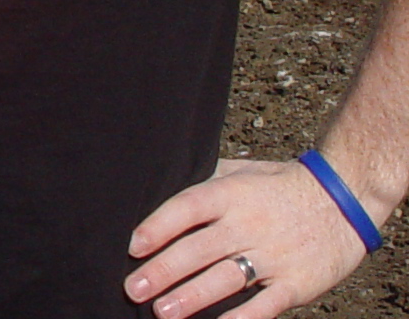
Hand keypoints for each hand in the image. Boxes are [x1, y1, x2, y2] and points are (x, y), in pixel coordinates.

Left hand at [124, 156, 372, 316]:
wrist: (345, 201)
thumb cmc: (282, 186)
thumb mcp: (242, 173)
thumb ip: (206, 182)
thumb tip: (161, 190)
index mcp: (231, 194)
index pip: (187, 208)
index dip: (158, 227)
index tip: (134, 245)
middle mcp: (249, 224)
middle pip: (199, 249)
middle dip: (163, 271)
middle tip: (134, 290)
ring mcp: (274, 256)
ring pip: (226, 279)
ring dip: (192, 297)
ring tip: (163, 312)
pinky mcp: (297, 284)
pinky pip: (265, 306)